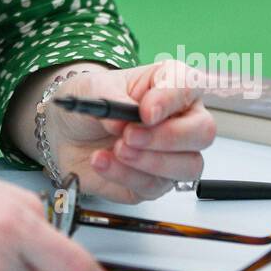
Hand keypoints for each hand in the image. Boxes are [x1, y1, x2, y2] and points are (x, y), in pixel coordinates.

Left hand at [44, 60, 217, 203]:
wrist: (67, 134)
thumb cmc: (89, 103)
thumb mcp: (92, 88)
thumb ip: (111, 99)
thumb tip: (123, 122)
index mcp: (171, 85)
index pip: (189, 86)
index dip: (171, 99)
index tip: (145, 112)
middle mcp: (180, 120)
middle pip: (203, 131)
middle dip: (167, 137)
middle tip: (130, 135)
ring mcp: (173, 154)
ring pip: (189, 165)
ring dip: (150, 161)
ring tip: (116, 149)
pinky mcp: (156, 182)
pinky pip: (155, 186)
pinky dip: (126, 175)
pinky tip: (103, 161)